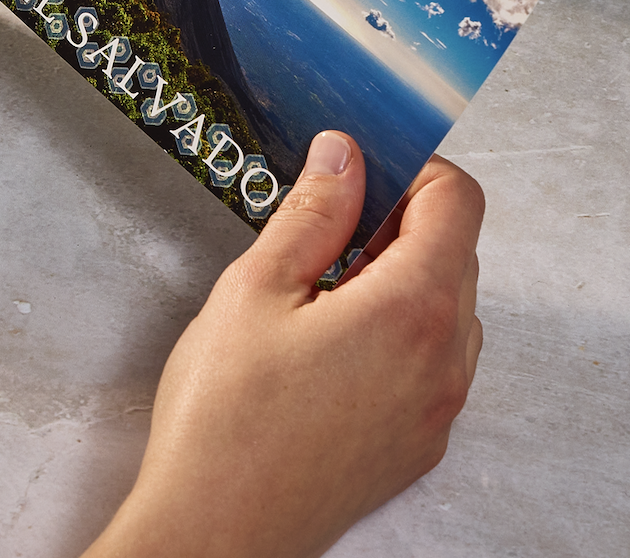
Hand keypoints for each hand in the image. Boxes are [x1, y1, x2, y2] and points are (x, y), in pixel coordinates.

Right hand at [84, 133, 484, 557]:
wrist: (219, 526)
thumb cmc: (227, 415)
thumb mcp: (255, 289)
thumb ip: (310, 215)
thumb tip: (343, 156)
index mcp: (411, 310)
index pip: (457, 203)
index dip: (412, 167)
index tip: (361, 165)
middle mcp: (445, 362)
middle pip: (455, 253)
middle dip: (397, 221)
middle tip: (322, 222)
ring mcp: (437, 409)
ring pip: (447, 309)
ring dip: (398, 277)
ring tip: (315, 289)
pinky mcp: (418, 443)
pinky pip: (431, 362)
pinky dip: (395, 330)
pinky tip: (324, 342)